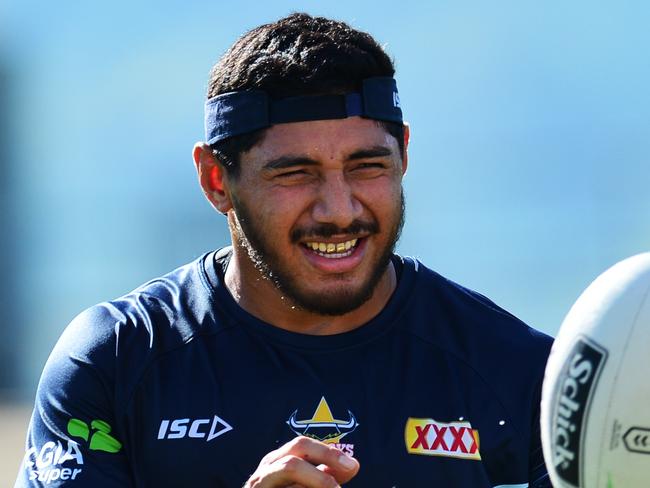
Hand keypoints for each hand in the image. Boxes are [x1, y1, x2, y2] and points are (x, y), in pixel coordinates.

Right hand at [244, 436, 359, 486]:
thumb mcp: (304, 483)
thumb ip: (324, 474)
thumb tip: (352, 465)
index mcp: (276, 461)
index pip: (302, 445)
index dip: (328, 453)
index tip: (352, 466)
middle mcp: (263, 473)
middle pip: (292, 462)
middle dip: (320, 472)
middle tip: (340, 487)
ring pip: (288, 475)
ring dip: (315, 484)